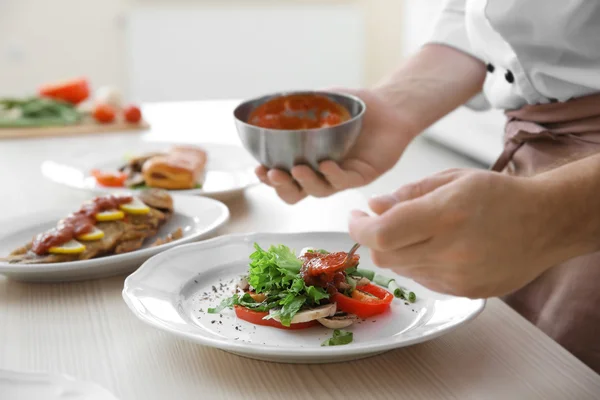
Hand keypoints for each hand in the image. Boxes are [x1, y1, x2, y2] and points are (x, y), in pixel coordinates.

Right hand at [256, 88, 416, 203]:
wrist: (388, 105)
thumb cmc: (353, 106)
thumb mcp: (320, 102)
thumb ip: (297, 107)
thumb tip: (269, 106)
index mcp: (308, 159)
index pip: (284, 178)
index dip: (269, 179)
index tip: (258, 169)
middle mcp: (323, 172)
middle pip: (297, 192)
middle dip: (282, 187)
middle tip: (272, 174)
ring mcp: (342, 176)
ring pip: (319, 190)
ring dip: (306, 183)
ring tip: (297, 169)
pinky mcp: (362, 175)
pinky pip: (345, 181)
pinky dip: (333, 175)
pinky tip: (326, 164)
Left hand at [348, 169, 565, 297]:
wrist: (545, 224)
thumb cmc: (498, 195)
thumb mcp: (451, 180)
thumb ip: (408, 195)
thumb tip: (373, 207)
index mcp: (446, 215)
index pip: (381, 234)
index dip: (358, 228)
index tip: (354, 217)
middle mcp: (450, 251)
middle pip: (385, 256)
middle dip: (374, 238)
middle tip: (379, 221)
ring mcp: (457, 277)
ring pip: (401, 269)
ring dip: (396, 251)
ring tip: (418, 231)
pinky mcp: (463, 293)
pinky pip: (422, 280)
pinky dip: (417, 263)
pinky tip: (438, 248)